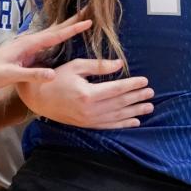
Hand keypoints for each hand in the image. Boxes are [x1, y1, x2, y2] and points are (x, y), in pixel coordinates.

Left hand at [0, 17, 94, 99]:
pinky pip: (48, 42)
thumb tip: (53, 75)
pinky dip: (59, 36)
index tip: (88, 20)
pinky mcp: (26, 52)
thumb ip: (32, 74)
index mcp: (28, 44)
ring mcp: (28, 46)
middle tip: (89, 10)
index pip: (56, 35)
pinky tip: (62, 37)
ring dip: (67, 26)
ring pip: (53, 33)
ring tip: (81, 20)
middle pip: (56, 29)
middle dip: (73, 20)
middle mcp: (29, 41)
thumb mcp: (11, 75)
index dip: (73, 28)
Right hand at [18, 59, 153, 128]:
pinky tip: (135, 121)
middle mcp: (90, 110)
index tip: (145, 80)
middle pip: (120, 103)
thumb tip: (120, 64)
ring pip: (118, 116)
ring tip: (149, 107)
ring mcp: (89, 120)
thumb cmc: (57, 78)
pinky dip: (124, 124)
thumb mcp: (76, 66)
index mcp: (88, 94)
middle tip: (151, 92)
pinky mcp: (87, 125)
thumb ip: (99, 66)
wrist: (38, 99)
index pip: (117, 89)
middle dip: (137, 97)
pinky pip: (110, 126)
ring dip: (135, 111)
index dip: (132, 85)